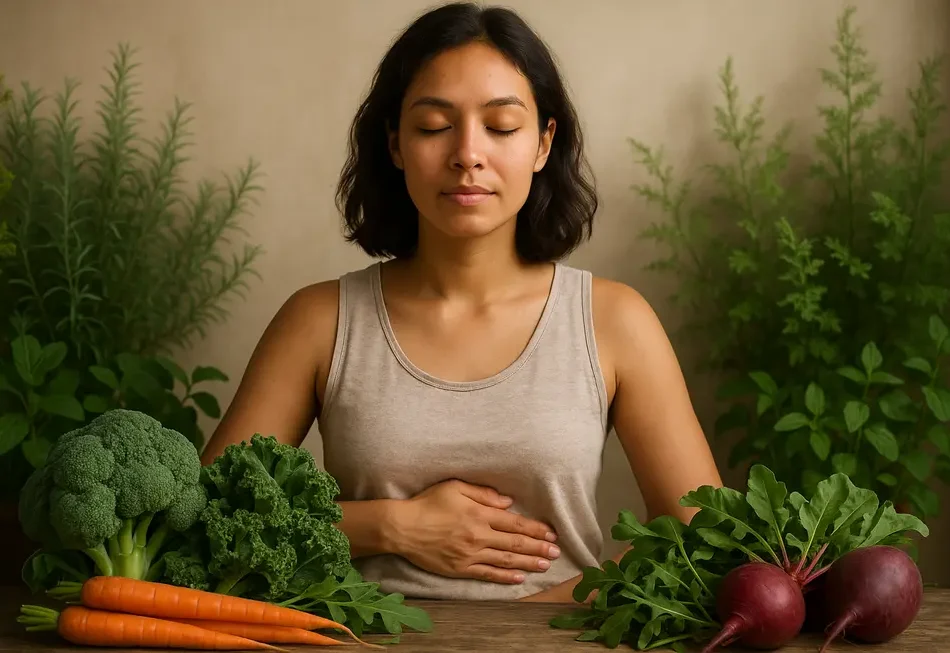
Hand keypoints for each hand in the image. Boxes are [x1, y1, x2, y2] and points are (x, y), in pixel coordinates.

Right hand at [389, 479, 560, 584]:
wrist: (402, 528)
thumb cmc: (427, 503)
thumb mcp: (455, 487)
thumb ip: (483, 494)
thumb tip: (508, 502)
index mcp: (479, 514)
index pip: (515, 524)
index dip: (535, 529)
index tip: (551, 534)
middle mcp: (478, 536)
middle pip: (515, 544)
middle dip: (538, 548)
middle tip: (556, 553)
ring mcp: (470, 554)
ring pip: (505, 560)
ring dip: (527, 563)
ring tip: (544, 566)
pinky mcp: (460, 568)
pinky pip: (487, 573)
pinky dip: (504, 576)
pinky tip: (519, 578)